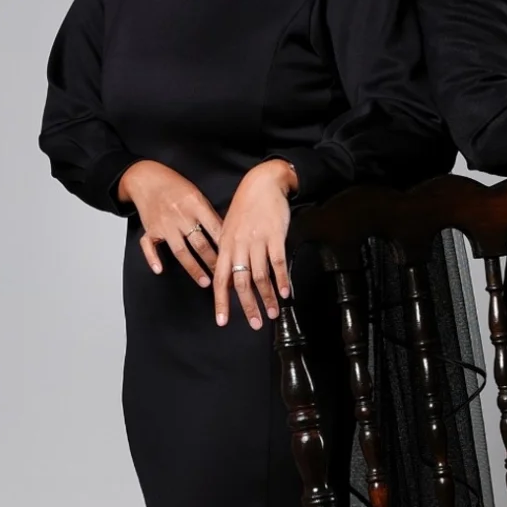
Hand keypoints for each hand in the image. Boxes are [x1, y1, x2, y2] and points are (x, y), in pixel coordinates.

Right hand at [117, 160, 223, 285]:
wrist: (146, 178)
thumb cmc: (176, 186)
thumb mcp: (196, 194)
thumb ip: (209, 214)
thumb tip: (228, 235)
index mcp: (195, 205)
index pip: (215, 229)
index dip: (226, 247)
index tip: (237, 261)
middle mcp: (180, 216)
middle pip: (200, 244)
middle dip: (214, 262)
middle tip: (225, 278)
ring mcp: (164, 224)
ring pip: (180, 250)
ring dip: (193, 268)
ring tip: (206, 282)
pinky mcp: (149, 229)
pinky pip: (149, 246)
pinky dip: (152, 258)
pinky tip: (159, 270)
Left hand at [211, 159, 296, 328]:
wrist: (262, 182)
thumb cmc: (246, 206)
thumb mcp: (229, 228)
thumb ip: (229, 252)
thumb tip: (228, 277)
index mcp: (225, 245)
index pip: (220, 279)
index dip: (221, 302)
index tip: (222, 321)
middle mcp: (239, 245)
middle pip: (241, 282)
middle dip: (248, 306)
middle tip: (255, 324)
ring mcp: (257, 240)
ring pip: (260, 276)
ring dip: (267, 297)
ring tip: (273, 313)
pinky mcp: (275, 235)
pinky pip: (278, 262)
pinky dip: (282, 279)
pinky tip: (286, 292)